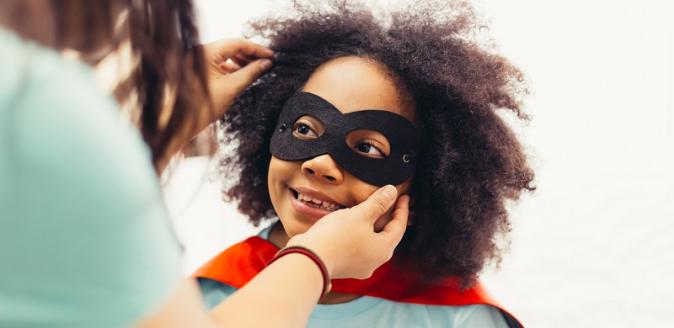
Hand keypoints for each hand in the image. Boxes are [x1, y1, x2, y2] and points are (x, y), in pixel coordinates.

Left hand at [157, 39, 272, 171]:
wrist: (181, 123)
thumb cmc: (201, 107)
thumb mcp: (232, 88)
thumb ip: (251, 73)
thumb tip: (266, 63)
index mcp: (206, 52)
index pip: (237, 43)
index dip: (256, 49)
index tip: (271, 55)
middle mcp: (200, 52)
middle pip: (231, 47)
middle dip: (250, 54)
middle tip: (267, 62)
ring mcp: (198, 60)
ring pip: (225, 55)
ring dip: (241, 61)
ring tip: (257, 68)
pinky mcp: (199, 69)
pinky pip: (219, 63)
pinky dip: (232, 67)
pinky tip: (243, 73)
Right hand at [287, 185, 409, 279]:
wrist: (308, 259)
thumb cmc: (336, 236)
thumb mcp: (360, 214)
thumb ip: (378, 203)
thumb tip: (392, 192)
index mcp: (383, 250)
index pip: (399, 226)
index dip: (401, 209)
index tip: (403, 197)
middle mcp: (374, 262)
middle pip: (386, 235)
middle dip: (387, 218)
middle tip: (390, 202)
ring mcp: (359, 267)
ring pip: (371, 242)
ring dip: (371, 226)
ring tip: (369, 211)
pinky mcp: (344, 266)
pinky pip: (357, 247)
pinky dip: (359, 235)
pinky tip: (351, 225)